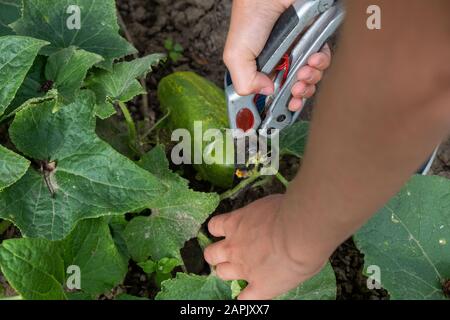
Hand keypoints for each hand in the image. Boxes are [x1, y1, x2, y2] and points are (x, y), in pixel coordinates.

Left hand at [204, 195, 327, 299]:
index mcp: (236, 223)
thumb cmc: (289, 211)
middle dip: (217, 254)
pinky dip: (245, 297)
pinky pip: (244, 299)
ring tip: (239, 272)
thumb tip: (269, 217)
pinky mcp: (259, 286)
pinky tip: (251, 295)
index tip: (226, 231)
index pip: (214, 226)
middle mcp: (234, 247)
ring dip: (228, 272)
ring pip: (222, 273)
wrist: (299, 233)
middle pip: (211, 253)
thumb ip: (261, 215)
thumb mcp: (268, 205)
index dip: (218, 230)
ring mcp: (244, 268)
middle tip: (229, 254)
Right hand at [224, 0, 331, 110]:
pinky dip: (321, 62)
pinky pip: (323, 58)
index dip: (282, 103)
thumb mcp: (236, 54)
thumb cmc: (251, 14)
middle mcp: (280, 59)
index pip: (274, 91)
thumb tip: (266, 92)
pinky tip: (313, 57)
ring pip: (311, 76)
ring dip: (310, 79)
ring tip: (304, 72)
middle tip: (296, 90)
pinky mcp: (313, 39)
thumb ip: (244, 81)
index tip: (286, 109)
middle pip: (295, 87)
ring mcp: (297, 49)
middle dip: (298, 94)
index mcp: (261, 66)